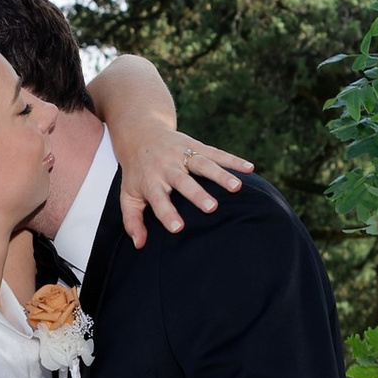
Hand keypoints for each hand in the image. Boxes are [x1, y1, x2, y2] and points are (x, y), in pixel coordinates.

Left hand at [117, 123, 251, 246]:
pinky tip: (250, 169)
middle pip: (183, 181)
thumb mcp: (128, 195)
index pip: (158, 200)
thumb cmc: (137, 172)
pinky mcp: (196, 145)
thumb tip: (139, 245)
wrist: (140, 133)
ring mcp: (182, 154)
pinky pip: (217, 153)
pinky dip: (233, 160)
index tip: (178, 228)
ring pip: (203, 164)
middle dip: (197, 193)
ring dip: (220, 175)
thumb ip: (132, 221)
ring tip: (237, 188)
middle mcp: (167, 167)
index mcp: (150, 181)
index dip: (167, 213)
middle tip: (211, 207)